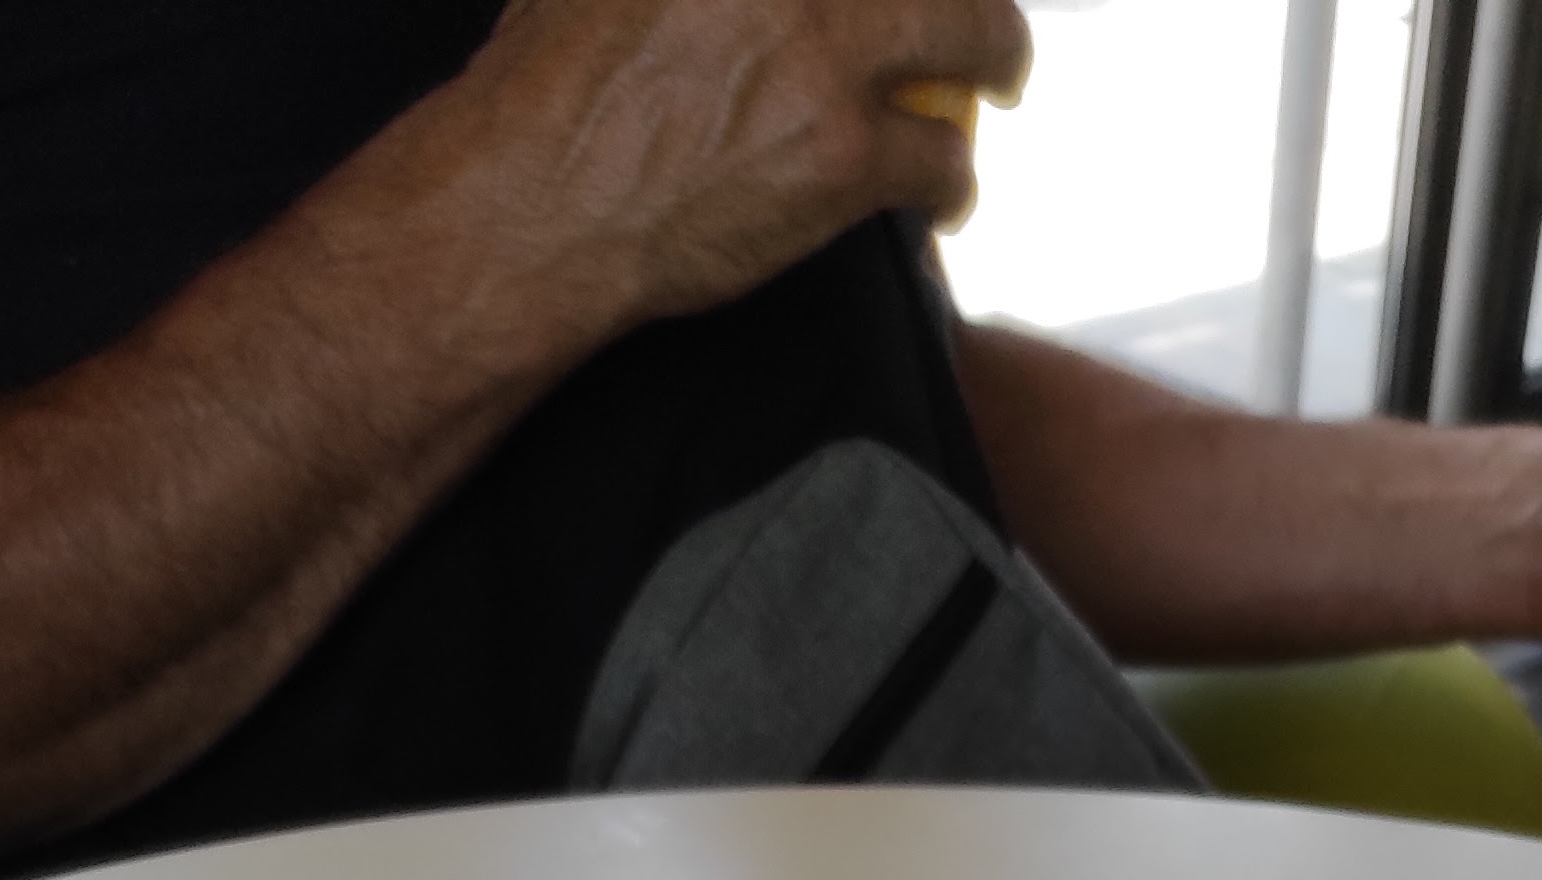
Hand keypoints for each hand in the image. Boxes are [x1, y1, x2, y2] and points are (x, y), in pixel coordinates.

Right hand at [456, 0, 1032, 330]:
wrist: (541, 197)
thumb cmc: (557, 78)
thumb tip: (727, 2)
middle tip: (981, 9)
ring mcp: (831, 47)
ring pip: (979, 34)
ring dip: (1000, 58)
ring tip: (998, 80)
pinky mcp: (846, 153)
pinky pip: (943, 157)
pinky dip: (951, 178)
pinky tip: (941, 191)